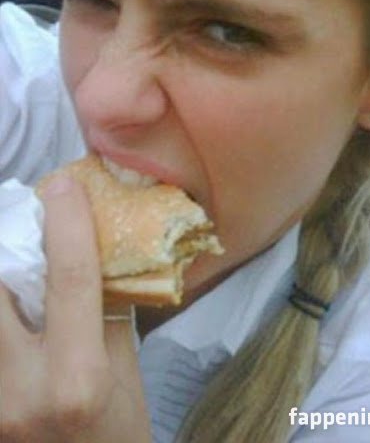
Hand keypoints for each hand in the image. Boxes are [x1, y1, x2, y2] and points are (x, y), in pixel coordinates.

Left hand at [0, 175, 150, 441]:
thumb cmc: (118, 436)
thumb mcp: (125, 374)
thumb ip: (105, 312)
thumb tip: (95, 250)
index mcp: (78, 380)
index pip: (70, 281)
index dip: (67, 223)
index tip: (63, 183)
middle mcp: (19, 390)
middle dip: (7, 239)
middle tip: (20, 215)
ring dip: (0, 274)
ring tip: (15, 257)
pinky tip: (12, 297)